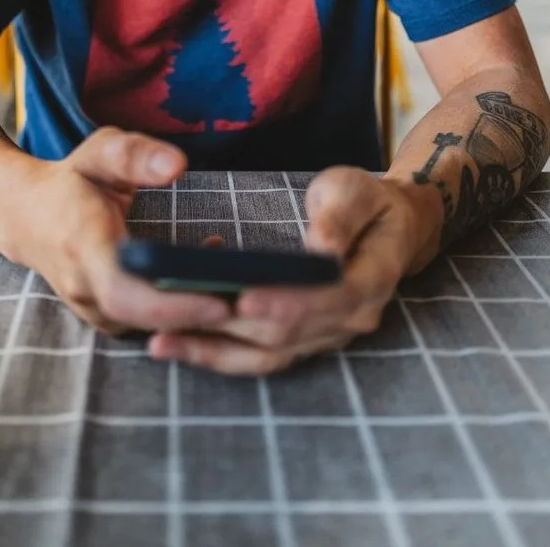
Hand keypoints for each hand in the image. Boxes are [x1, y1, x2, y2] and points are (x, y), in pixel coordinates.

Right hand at [20, 126, 230, 336]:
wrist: (24, 213)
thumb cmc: (71, 178)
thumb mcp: (100, 152)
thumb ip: (136, 155)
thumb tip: (178, 165)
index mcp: (84, 247)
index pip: (127, 293)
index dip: (173, 305)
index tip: (221, 299)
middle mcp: (85, 288)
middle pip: (147, 321)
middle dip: (201, 313)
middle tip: (250, 294)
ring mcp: (91, 309)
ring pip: (150, 327)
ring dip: (195, 310)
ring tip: (236, 280)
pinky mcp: (104, 316)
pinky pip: (147, 323)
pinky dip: (181, 309)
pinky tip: (209, 281)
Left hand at [148, 166, 423, 374]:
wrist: (387, 228)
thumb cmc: (365, 202)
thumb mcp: (355, 191)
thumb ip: (339, 217)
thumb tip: (322, 249)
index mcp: (372, 278)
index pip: (329, 298)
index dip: (287, 300)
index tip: (244, 295)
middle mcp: (352, 318)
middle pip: (290, 332)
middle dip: (234, 326)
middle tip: (181, 314)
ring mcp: (326, 335)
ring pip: (269, 354)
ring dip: (215, 350)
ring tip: (162, 341)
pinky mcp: (302, 341)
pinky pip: (260, 356)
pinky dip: (218, 354)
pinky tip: (175, 345)